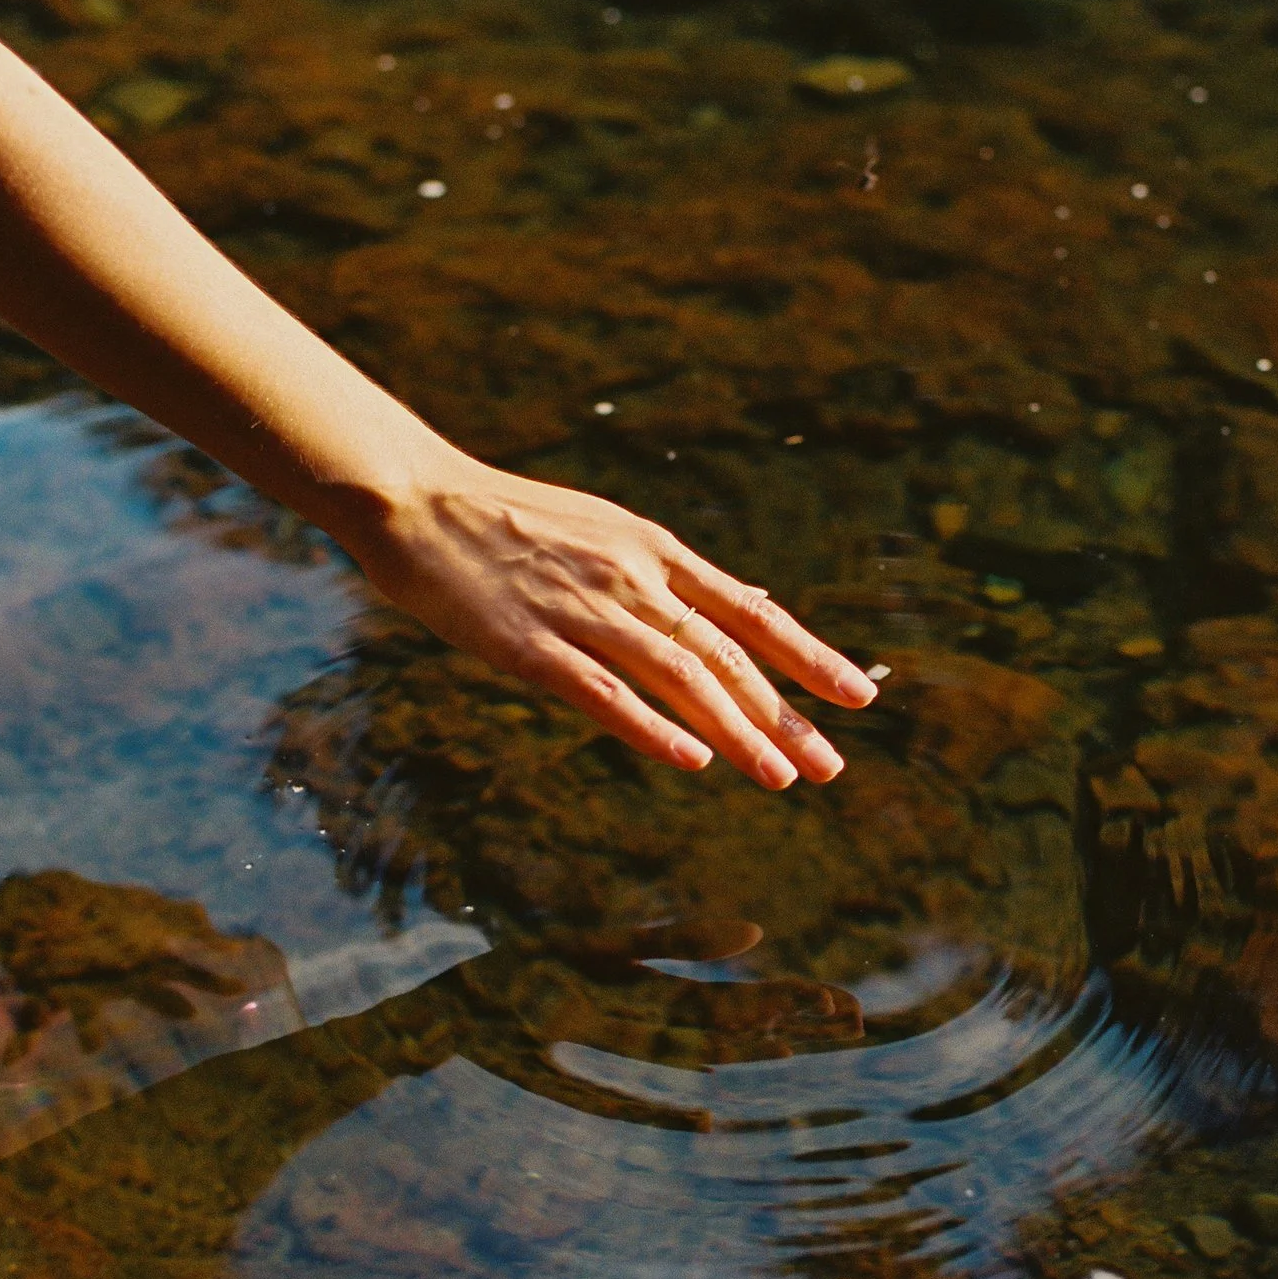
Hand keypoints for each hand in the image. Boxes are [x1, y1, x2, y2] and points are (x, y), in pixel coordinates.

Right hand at [337, 452, 877, 787]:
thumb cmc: (507, 521)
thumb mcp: (605, 532)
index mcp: (654, 551)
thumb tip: (737, 602)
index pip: (750, 611)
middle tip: (830, 767)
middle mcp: (633, 578)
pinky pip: (603, 691)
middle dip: (785, 714)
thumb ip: (666, 576)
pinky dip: (651, 725)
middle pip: (727, 654)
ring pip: (679, 677)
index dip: (808, 656)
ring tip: (781, 778)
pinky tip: (692, 759)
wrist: (418, 500)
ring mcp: (583, 610)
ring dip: (737, 730)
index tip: (859, 696)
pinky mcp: (531, 644)